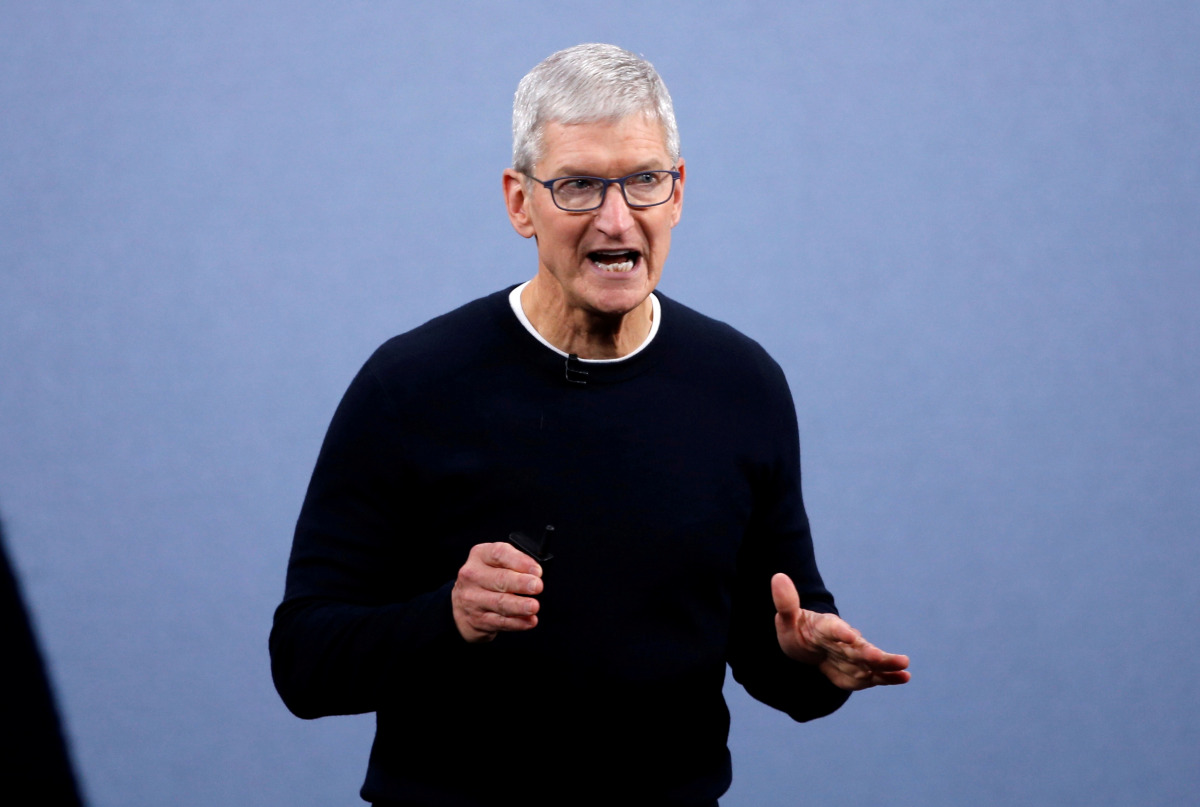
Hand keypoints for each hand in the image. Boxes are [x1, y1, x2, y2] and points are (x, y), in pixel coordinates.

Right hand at [451, 542, 543, 642]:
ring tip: (534, 606)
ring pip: (500, 603)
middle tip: (537, 586)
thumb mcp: (496, 562)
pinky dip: (517, 622)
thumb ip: (515, 563)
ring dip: (519, 606)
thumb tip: (536, 573)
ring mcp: (473, 599)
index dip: (519, 561)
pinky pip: (500, 622)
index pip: (499, 554)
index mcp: (480, 555)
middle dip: (521, 583)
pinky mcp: (478, 620)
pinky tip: (529, 621)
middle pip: (500, 579)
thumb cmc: (487, 579)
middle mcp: (473, 576)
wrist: (463, 605)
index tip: (536, 570)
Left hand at [771, 572, 910, 690]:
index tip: (850, 636)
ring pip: (870, 661)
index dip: (840, 632)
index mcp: (825, 626)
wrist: (807, 646)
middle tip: (886, 657)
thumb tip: (778, 577)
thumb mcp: (787, 619)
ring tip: (904, 667)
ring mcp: (853, 655)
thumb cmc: (797, 630)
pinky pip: (873, 675)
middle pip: (858, 648)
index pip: (832, 628)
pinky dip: (888, 677)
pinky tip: (904, 677)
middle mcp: (844, 640)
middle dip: (872, 654)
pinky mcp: (858, 671)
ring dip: (886, 665)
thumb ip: (786, 603)